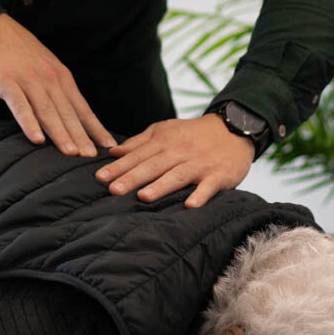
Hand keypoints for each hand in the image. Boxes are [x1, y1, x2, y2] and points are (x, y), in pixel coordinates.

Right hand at [0, 14, 115, 155]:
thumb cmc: (22, 55)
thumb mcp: (47, 69)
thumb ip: (59, 92)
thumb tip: (74, 118)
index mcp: (63, 78)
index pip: (83, 108)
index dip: (96, 128)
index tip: (108, 146)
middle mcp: (50, 80)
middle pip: (68, 113)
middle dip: (81, 136)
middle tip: (92, 158)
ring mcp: (29, 81)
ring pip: (47, 111)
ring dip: (60, 133)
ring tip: (71, 153)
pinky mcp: (7, 83)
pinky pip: (20, 106)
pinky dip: (29, 123)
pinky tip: (36, 140)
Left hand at [95, 114, 255, 207]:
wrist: (234, 128)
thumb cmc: (192, 133)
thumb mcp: (165, 130)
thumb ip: (139, 142)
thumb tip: (113, 152)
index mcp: (164, 141)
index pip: (138, 155)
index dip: (119, 166)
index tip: (99, 177)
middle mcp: (180, 151)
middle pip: (153, 165)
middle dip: (132, 177)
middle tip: (113, 190)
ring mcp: (200, 164)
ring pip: (178, 175)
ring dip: (161, 186)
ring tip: (143, 197)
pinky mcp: (219, 175)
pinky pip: (209, 186)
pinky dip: (201, 195)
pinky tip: (190, 205)